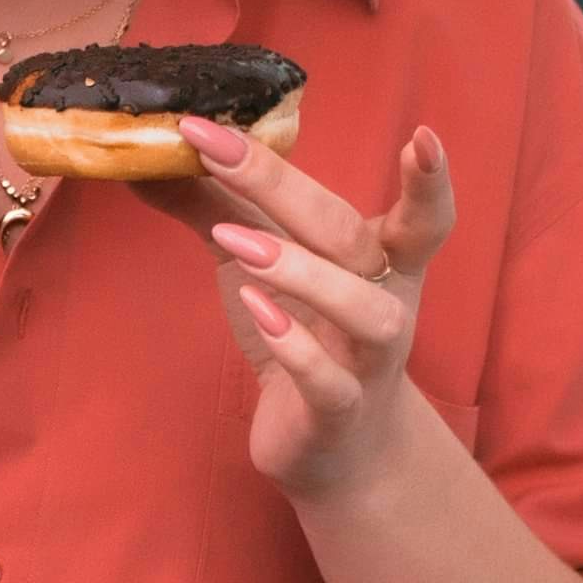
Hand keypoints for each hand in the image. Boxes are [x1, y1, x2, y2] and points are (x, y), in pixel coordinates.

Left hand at [136, 113, 455, 499]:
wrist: (330, 446)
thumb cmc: (306, 335)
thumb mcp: (262, 262)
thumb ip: (218, 206)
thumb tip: (152, 154)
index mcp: (382, 262)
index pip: (422, 216)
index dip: (429, 180)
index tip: (421, 135)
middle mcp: (386, 304)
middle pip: (353, 241)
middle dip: (289, 192)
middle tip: (222, 153)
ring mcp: (366, 363)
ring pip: (362, 312)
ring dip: (300, 271)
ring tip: (233, 240)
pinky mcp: (337, 412)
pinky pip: (328, 382)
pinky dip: (295, 348)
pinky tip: (256, 313)